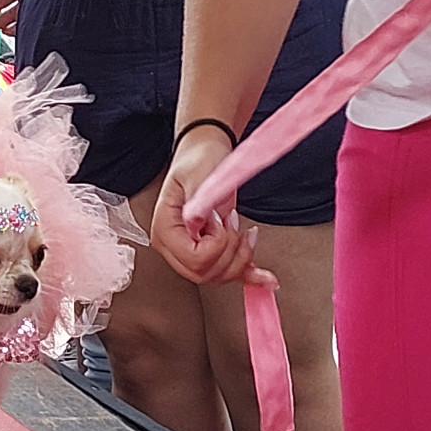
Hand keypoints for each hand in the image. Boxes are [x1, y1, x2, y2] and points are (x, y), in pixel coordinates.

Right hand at [150, 130, 255, 284]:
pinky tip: (265, 278)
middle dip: (230, 252)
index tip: (221, 219)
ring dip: (240, 259)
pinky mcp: (208, 251)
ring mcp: (188, 250)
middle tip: (233, 222)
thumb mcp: (198, 175)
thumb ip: (198, 202)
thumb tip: (195, 225)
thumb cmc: (198, 160)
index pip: (194, 259)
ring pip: (217, 277)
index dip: (216, 243)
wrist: (206, 153)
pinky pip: (227, 274)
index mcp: (165, 229)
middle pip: (203, 274)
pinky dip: (249, 276)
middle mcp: (173, 245)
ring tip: (244, 232)